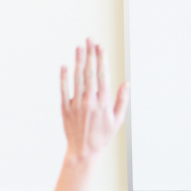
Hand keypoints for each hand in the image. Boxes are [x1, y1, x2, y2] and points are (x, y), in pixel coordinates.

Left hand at [60, 40, 128, 162]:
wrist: (83, 150)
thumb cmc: (102, 136)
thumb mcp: (118, 120)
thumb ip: (122, 100)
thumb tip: (126, 83)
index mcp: (103, 103)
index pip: (102, 76)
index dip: (101, 59)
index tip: (101, 47)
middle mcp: (89, 102)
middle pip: (89, 73)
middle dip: (90, 54)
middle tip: (90, 40)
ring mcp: (76, 104)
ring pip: (77, 78)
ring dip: (78, 61)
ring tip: (79, 47)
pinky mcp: (65, 108)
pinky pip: (64, 90)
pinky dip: (64, 77)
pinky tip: (65, 65)